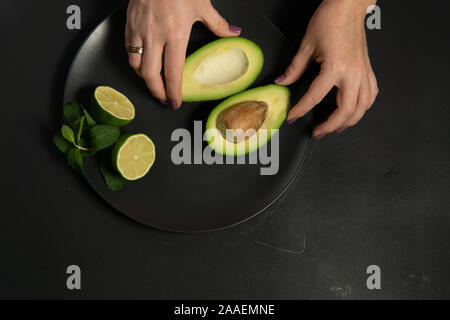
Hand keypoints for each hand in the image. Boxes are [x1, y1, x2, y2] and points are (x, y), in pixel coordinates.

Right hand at [126, 0, 241, 109]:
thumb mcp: (202, 4)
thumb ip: (218, 24)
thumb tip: (234, 33)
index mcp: (175, 34)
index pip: (173, 72)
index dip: (173, 91)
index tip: (175, 102)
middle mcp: (155, 36)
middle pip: (150, 75)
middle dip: (156, 91)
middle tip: (162, 99)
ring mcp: (139, 31)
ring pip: (136, 64)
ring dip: (144, 78)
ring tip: (153, 84)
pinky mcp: (129, 24)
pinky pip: (128, 49)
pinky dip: (134, 61)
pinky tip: (141, 63)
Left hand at [275, 0, 377, 138]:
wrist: (349, 6)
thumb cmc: (331, 19)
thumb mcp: (307, 45)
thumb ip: (294, 68)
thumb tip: (282, 82)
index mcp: (335, 66)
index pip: (314, 97)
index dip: (301, 110)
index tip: (293, 117)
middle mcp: (353, 72)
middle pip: (345, 111)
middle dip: (330, 126)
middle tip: (318, 132)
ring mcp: (363, 72)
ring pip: (362, 107)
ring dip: (348, 121)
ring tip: (335, 128)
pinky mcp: (368, 70)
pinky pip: (370, 95)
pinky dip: (362, 107)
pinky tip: (354, 111)